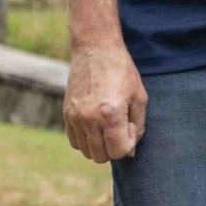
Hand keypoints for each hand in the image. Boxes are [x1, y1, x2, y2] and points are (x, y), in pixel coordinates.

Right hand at [64, 41, 147, 162]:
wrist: (96, 48)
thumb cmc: (122, 71)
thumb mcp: (139, 97)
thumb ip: (138, 127)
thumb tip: (130, 151)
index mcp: (111, 115)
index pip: (118, 152)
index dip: (128, 144)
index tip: (130, 127)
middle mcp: (90, 119)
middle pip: (101, 156)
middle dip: (113, 148)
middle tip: (119, 127)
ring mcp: (75, 117)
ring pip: (86, 151)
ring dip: (99, 145)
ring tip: (107, 126)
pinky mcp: (66, 113)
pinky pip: (74, 141)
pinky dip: (86, 140)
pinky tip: (95, 125)